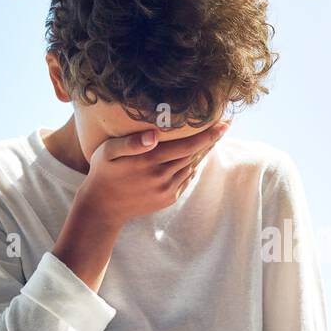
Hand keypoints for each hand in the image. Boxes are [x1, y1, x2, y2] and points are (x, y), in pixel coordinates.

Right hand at [75, 120, 228, 228]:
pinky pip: (187, 179)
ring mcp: (167, 190)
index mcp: (150, 161)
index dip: (208, 134)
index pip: (187, 145)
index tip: (224, 123)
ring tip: (215, 136)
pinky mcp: (169, 198)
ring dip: (205, 152)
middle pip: (195, 155)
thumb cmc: (104, 172)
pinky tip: (198, 155)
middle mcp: (162, 176)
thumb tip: (153, 136)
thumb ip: (130, 142)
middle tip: (226, 124)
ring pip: (193, 166)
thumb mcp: (108, 152)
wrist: (103, 207)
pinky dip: (194, 166)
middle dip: (212, 139)